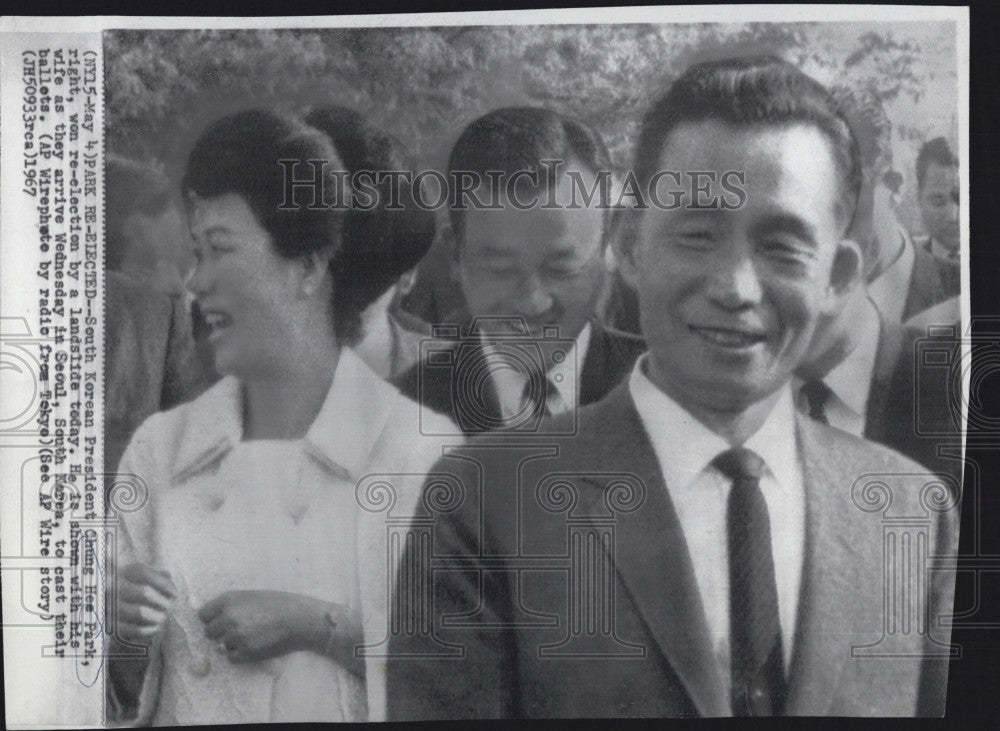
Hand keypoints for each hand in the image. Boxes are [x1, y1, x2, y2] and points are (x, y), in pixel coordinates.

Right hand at [116, 563, 176, 645]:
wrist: (96, 604)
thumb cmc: (126, 589)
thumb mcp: (136, 577)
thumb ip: (153, 575)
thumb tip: (167, 575)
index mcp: (119, 572)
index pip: (144, 573)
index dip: (164, 583)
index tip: (175, 593)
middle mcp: (111, 587)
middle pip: (144, 592)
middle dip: (162, 601)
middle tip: (170, 607)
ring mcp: (108, 606)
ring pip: (140, 612)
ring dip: (157, 616)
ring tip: (163, 617)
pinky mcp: (108, 625)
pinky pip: (131, 629)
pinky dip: (147, 629)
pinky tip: (154, 627)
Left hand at [198, 590, 328, 663]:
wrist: (300, 619)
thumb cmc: (279, 604)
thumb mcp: (251, 596)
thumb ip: (231, 605)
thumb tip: (213, 617)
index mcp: (229, 600)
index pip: (203, 615)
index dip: (211, 619)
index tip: (220, 621)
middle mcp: (228, 617)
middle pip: (209, 632)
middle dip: (220, 632)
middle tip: (239, 630)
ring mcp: (236, 636)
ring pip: (221, 645)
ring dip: (232, 643)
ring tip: (252, 635)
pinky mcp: (245, 652)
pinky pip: (231, 657)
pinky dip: (240, 654)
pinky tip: (255, 644)